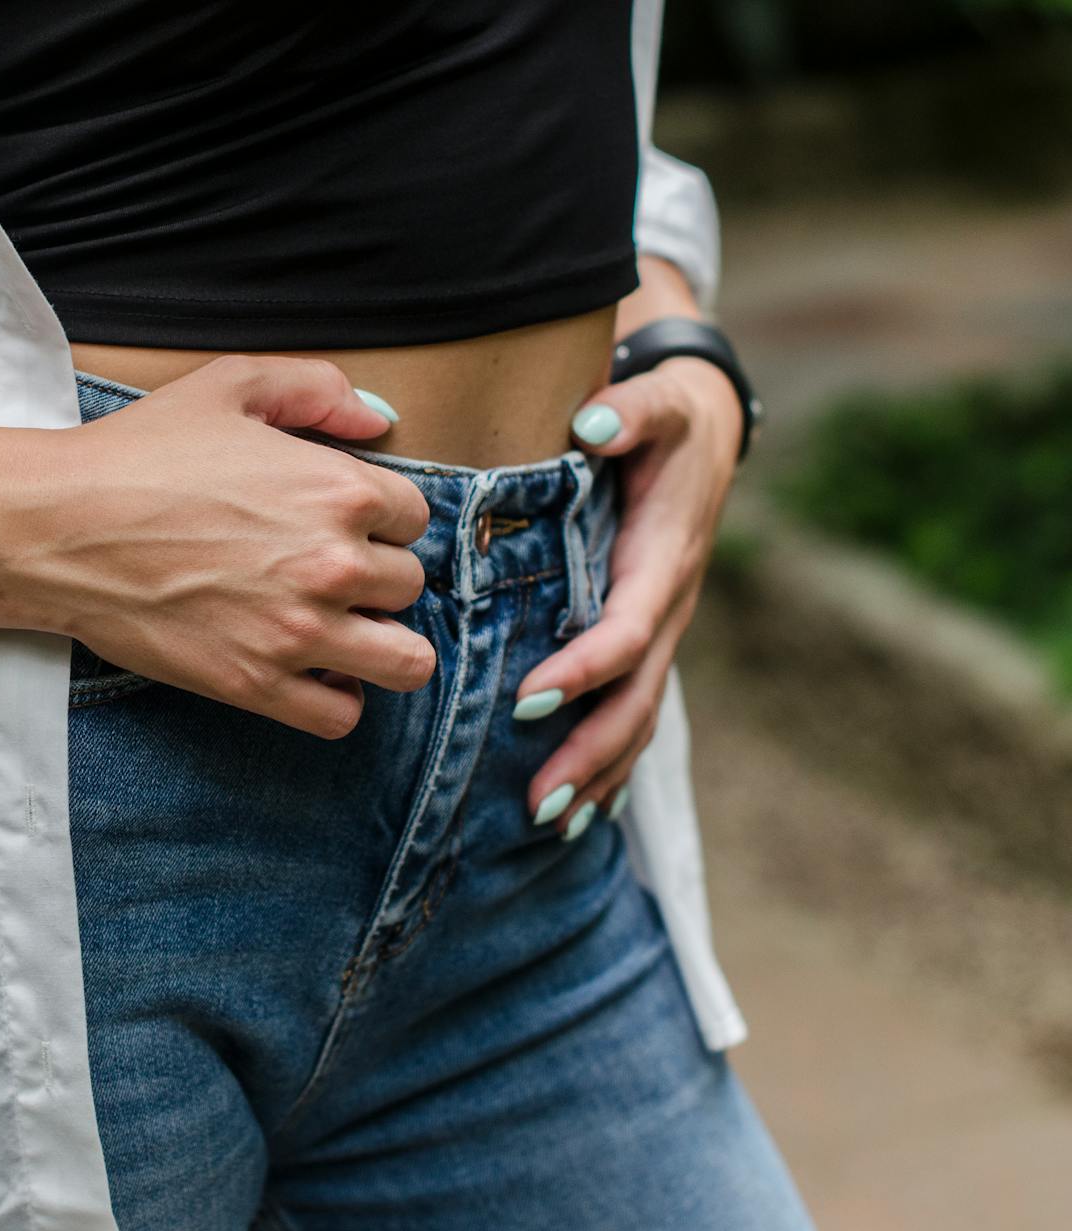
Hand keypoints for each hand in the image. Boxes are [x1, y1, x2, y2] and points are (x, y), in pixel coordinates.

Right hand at [8, 354, 436, 738]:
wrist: (59, 527)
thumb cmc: (137, 453)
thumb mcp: (229, 386)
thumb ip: (316, 388)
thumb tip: (375, 421)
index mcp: (338, 489)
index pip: (413, 519)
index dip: (379, 520)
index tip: (341, 525)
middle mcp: (333, 564)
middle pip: (407, 586)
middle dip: (375, 579)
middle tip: (324, 573)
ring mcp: (298, 632)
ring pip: (405, 661)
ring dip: (382, 646)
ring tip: (344, 634)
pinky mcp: (257, 684)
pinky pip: (341, 716)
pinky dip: (337, 699)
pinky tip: (311, 673)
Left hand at [513, 354, 742, 835]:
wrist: (705, 431)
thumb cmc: (666, 420)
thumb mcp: (654, 405)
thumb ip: (627, 412)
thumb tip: (595, 423)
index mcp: (662, 561)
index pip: (625, 631)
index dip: (583, 669)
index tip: (529, 699)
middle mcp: (667, 607)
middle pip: (633, 697)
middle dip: (588, 752)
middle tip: (536, 799)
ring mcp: (662, 630)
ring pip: (636, 718)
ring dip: (597, 773)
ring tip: (546, 822)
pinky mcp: (648, 638)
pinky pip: (633, 710)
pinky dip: (611, 763)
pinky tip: (580, 812)